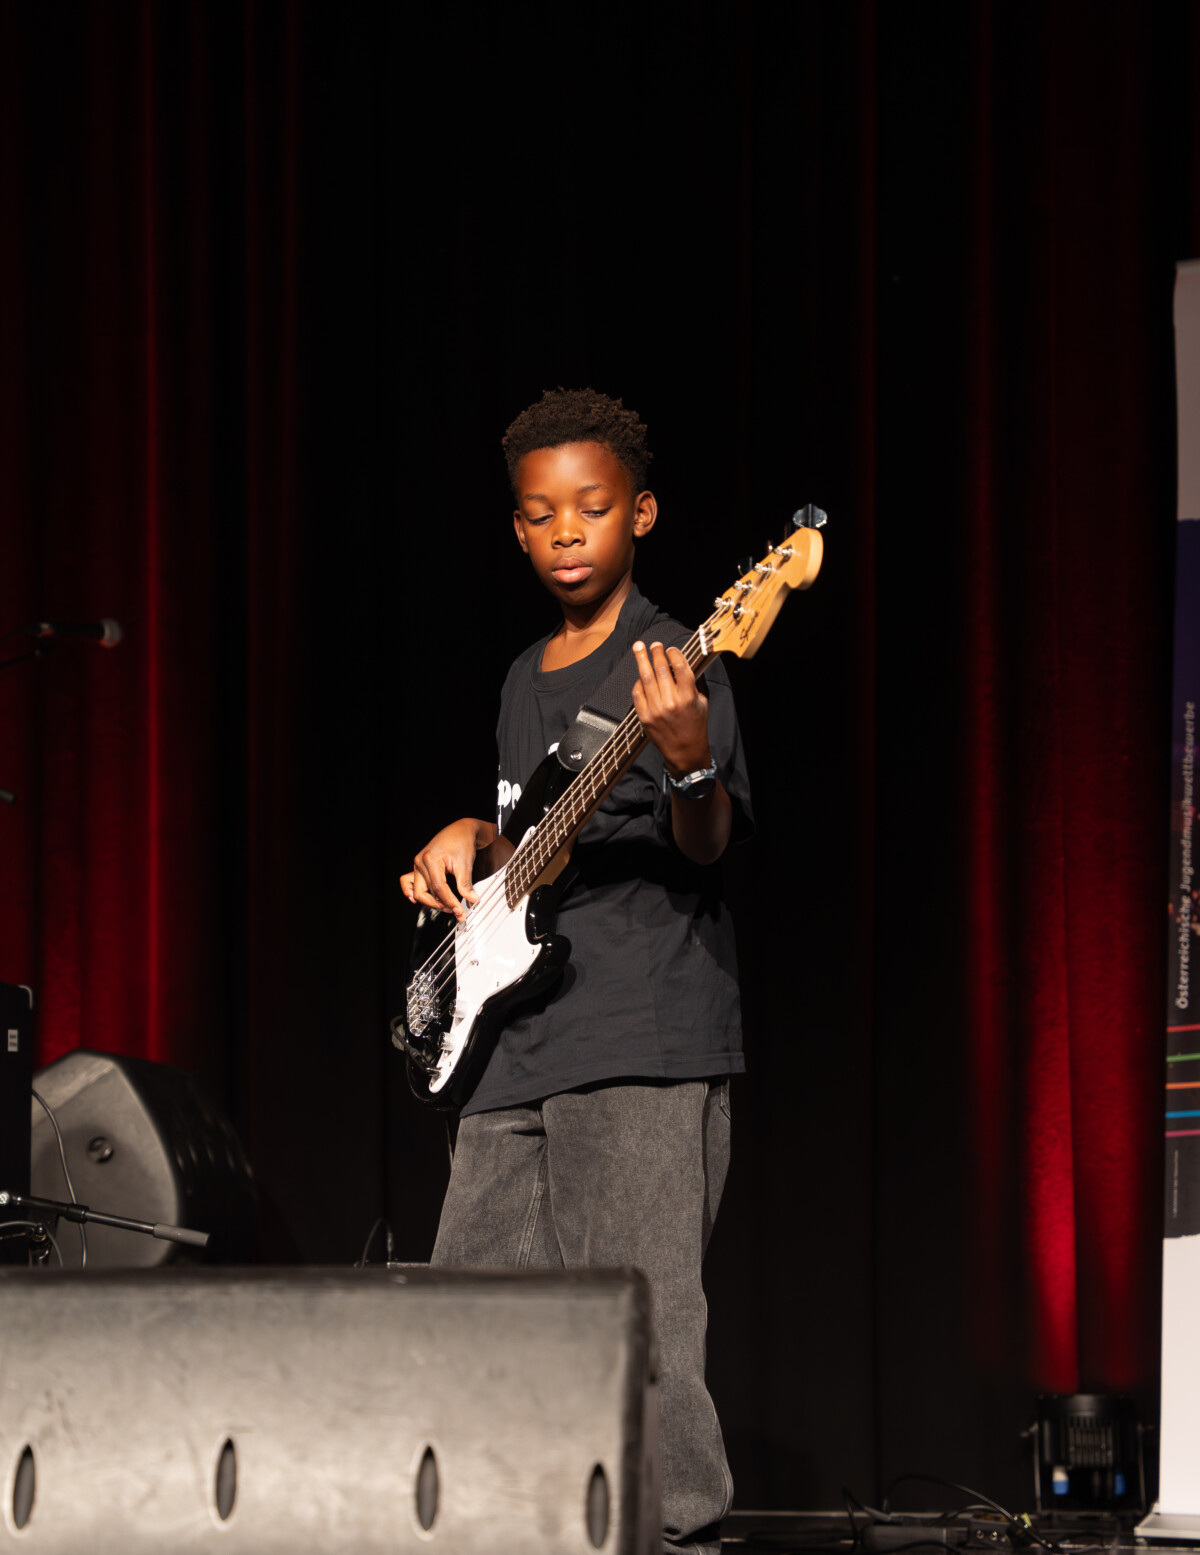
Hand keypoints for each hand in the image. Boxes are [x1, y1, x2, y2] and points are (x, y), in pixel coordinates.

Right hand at [401, 817, 496, 920]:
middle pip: (427, 892)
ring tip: (446, 906)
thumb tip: (470, 899)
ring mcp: (417, 865)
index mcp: (431, 859)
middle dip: (441, 905)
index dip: (450, 902)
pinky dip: (411, 892)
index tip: (460, 911)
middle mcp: (420, 862)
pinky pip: (409, 882)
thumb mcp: (465, 864)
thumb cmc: (461, 842)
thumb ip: (465, 884)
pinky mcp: (419, 867)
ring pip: (418, 891)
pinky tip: (417, 900)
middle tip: (455, 911)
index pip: (439, 888)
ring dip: (431, 902)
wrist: (460, 831)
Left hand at [630, 640, 710, 775]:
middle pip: (661, 669)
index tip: (671, 649)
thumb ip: (695, 683)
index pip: (680, 667)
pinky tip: (641, 675)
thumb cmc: (695, 725)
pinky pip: (637, 693)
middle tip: (654, 644)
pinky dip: (638, 682)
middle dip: (656, 653)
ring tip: (639, 648)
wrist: (685, 752)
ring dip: (642, 660)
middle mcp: (671, 702)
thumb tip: (685, 661)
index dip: (674, 654)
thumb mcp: (703, 702)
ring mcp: (656, 710)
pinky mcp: (644, 717)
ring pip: (646, 678)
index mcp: (688, 697)